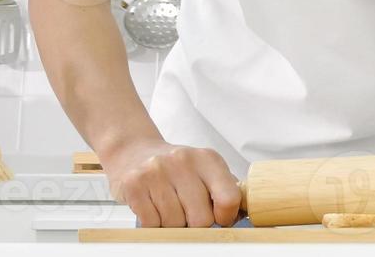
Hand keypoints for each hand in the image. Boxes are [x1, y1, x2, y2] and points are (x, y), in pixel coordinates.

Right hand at [103, 139, 240, 227]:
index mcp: (208, 158)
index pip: (228, 198)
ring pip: (175, 224)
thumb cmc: (175, 167)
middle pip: (201, 218)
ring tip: (168, 206)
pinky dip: (154, 224)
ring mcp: (157, 172)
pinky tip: (153, 208)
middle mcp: (183, 161)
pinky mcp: (134, 184)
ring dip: (173, 224)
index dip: (225, 217)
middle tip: (188, 213)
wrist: (134, 151)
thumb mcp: (205, 169)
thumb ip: (224, 188)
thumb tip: (240, 214)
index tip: (219, 219)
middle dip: (195, 224)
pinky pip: (151, 224)